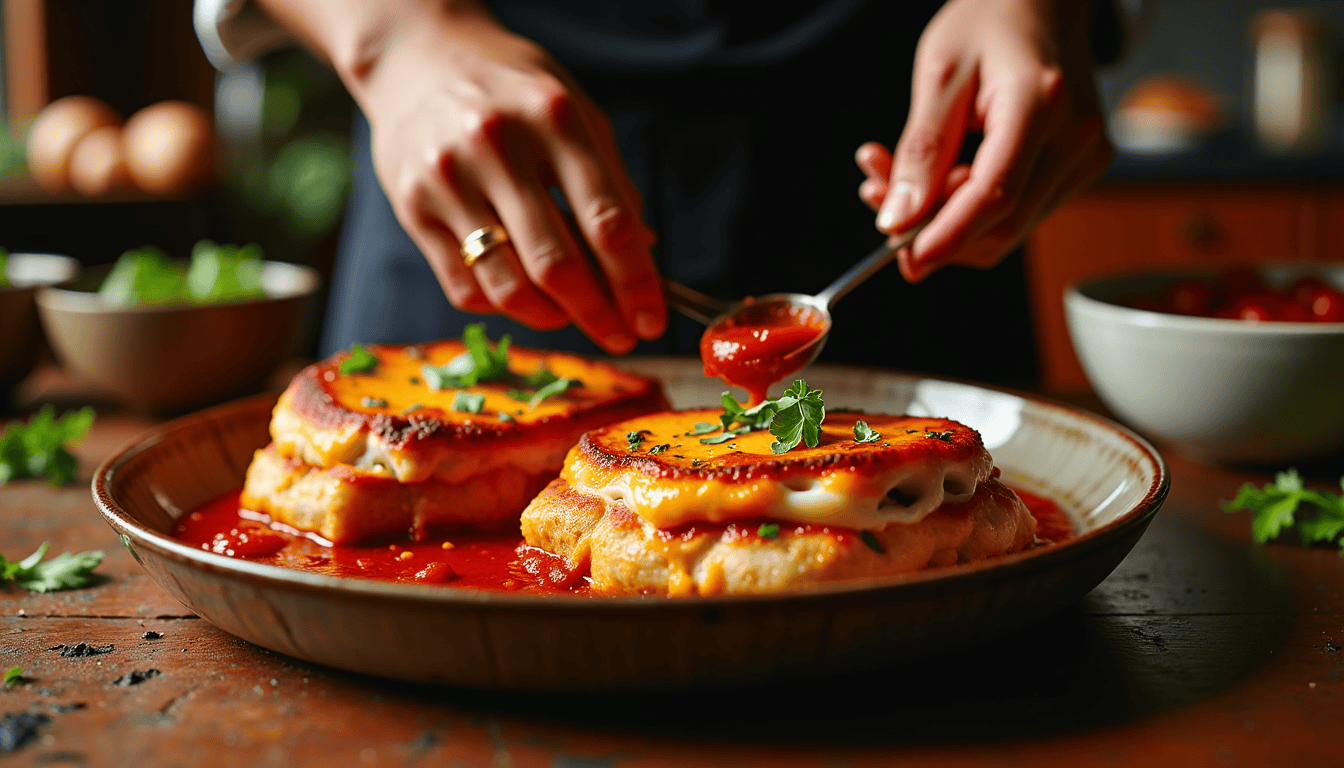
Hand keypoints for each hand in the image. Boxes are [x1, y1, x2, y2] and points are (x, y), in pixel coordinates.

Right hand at [351, 4, 664, 351]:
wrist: (418, 59)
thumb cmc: (512, 92)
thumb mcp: (575, 113)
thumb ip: (610, 182)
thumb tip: (642, 257)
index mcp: (554, 119)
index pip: (608, 223)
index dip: (636, 283)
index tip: (653, 319)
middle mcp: (497, 147)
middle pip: (558, 264)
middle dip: (598, 313)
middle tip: (621, 335)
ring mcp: (448, 180)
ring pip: (509, 286)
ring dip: (551, 317)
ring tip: (571, 316)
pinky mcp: (412, 208)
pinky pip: (465, 288)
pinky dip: (503, 306)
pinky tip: (523, 296)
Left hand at [855, 0, 1113, 281]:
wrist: (1043, 2)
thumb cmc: (989, 22)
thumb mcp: (938, 75)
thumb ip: (921, 151)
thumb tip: (898, 222)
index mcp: (1042, 102)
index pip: (995, 196)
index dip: (946, 238)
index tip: (904, 260)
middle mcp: (1077, 137)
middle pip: (1002, 224)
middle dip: (935, 230)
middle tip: (876, 200)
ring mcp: (1087, 156)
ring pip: (1008, 226)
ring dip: (945, 219)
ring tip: (893, 178)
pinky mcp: (1081, 167)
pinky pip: (1019, 210)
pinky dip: (969, 208)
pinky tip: (938, 176)